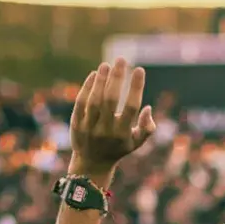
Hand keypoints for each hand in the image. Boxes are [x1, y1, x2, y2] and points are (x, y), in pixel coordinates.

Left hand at [70, 58, 155, 179]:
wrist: (92, 164)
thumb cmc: (118, 149)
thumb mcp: (136, 143)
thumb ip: (147, 128)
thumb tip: (148, 108)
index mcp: (123, 134)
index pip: (131, 107)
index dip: (135, 87)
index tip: (139, 70)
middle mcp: (106, 130)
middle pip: (110, 99)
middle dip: (117, 78)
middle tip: (121, 60)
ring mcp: (89, 127)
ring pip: (94, 99)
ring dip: (100, 80)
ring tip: (107, 65)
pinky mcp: (76, 123)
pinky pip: (81, 102)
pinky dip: (87, 87)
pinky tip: (94, 74)